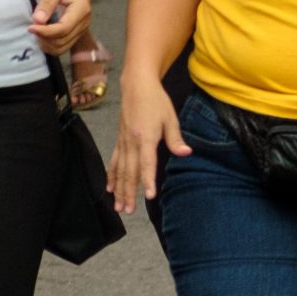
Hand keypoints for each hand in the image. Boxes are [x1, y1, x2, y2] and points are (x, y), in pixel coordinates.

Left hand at [29, 0, 96, 56]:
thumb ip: (47, 2)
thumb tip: (37, 21)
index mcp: (81, 10)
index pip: (63, 29)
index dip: (45, 32)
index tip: (30, 27)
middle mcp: (84, 23)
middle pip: (62, 41)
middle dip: (44, 38)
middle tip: (32, 27)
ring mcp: (82, 30)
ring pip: (62, 47)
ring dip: (47, 44)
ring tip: (37, 31)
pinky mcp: (77, 33)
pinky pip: (63, 45)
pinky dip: (51, 44)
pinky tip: (43, 34)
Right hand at [107, 69, 189, 214]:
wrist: (136, 84)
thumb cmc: (156, 100)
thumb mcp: (170, 117)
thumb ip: (176, 138)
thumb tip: (187, 154)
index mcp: (146, 137)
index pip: (147, 163)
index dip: (148, 180)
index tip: (150, 196)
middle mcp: (132, 142)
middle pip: (130, 172)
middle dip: (129, 193)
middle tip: (128, 211)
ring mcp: (123, 141)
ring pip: (120, 170)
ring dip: (119, 189)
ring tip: (118, 206)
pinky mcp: (120, 139)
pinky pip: (114, 161)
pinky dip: (111, 175)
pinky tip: (109, 188)